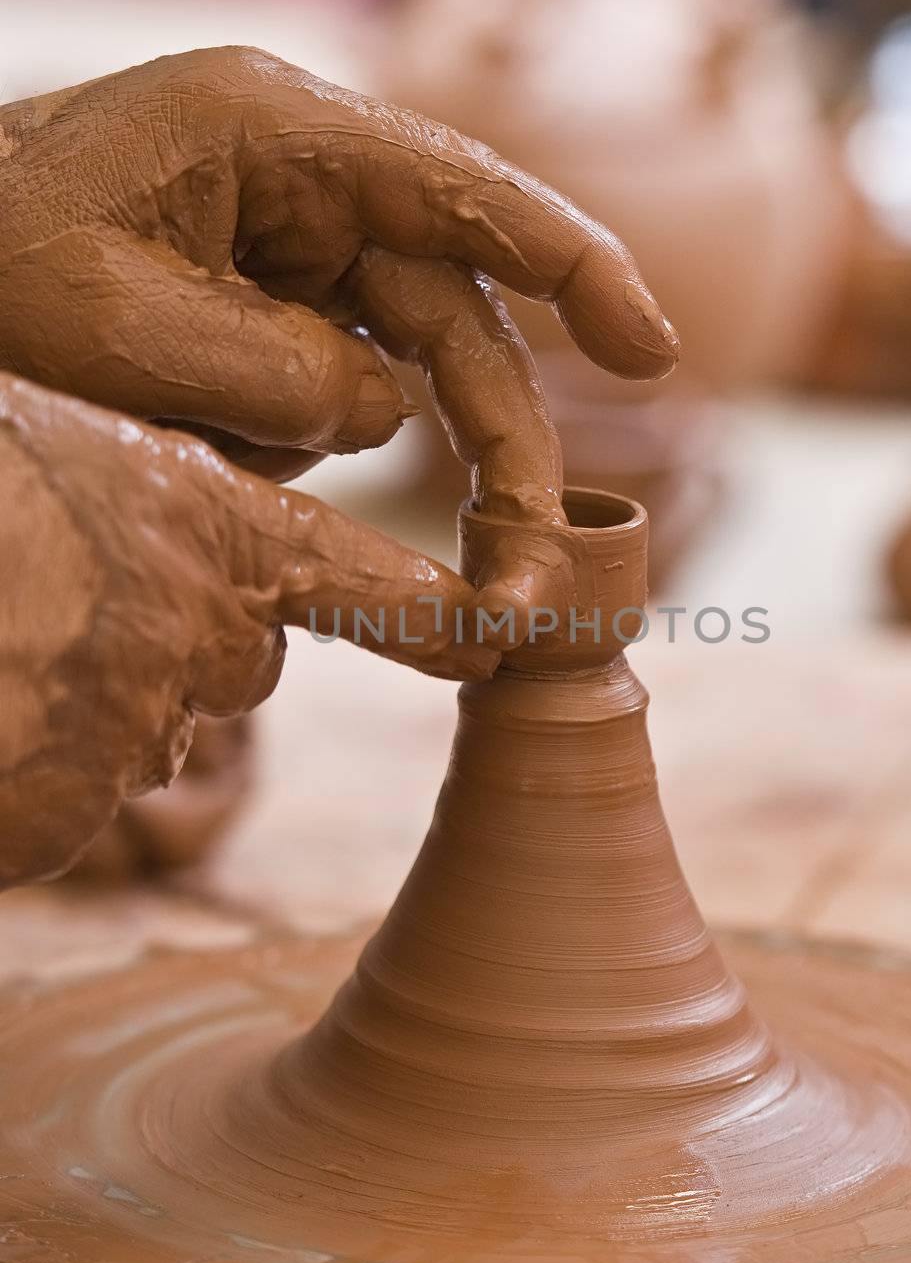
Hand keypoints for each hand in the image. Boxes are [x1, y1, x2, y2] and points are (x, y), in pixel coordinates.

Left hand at [0, 46, 676, 525]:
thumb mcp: (120, 333)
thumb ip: (283, 373)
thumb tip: (384, 411)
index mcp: (272, 135)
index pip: (461, 194)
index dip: (572, 268)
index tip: (652, 348)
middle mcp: (298, 179)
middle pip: (448, 306)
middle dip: (501, 427)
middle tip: (532, 548)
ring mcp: (280, 241)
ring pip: (398, 357)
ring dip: (402, 443)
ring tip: (378, 511)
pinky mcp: (257, 300)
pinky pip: (329, 382)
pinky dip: (311, 437)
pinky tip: (234, 445)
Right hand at [0, 374, 495, 885]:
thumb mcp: (60, 451)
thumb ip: (142, 509)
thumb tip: (166, 575)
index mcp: (207, 523)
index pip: (363, 579)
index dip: (436, 615)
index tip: (507, 636)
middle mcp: (203, 632)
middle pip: (232, 664)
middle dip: (166, 648)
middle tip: (57, 608)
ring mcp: (141, 729)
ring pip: (143, 735)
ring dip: (80, 712)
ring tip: (0, 654)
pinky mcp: (72, 811)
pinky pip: (72, 805)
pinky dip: (26, 777)